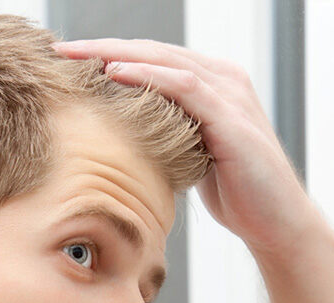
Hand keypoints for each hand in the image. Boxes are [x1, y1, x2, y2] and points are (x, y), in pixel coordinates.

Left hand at [53, 39, 319, 256]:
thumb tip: (121, 134)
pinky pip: (184, 87)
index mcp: (212, 84)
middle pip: (153, 51)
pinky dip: (148, 76)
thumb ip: (168, 132)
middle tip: (58, 48)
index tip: (64, 59)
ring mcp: (231, 95)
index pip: (151, 58)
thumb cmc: (234, 192)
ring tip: (74, 55)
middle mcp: (224, 79)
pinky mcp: (233, 118)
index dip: (106, 53)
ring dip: (115, 54)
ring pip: (164, 60)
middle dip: (101, 47)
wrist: (275, 223)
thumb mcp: (190, 153)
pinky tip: (114, 73)